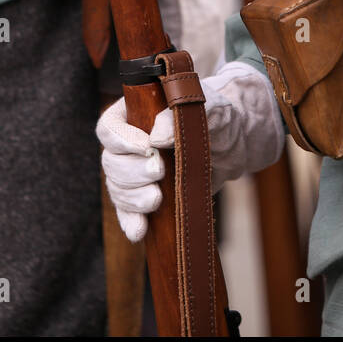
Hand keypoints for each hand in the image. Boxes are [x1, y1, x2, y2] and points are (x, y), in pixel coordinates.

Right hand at [97, 60, 285, 241]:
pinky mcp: (145, 197)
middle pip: (111, 163)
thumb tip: (157, 137)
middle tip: (159, 172)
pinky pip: (128, 212)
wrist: (233, 145)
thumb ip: (180, 116)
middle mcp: (127, 146)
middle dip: (133, 172)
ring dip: (134, 198)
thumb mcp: (207, 109)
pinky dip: (131, 222)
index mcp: (133, 115)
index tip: (147, 148)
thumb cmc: (217, 118)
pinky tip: (139, 231)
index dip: (121, 140)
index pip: (109, 127)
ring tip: (157, 199)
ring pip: (117, 189)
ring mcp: (134, 174)